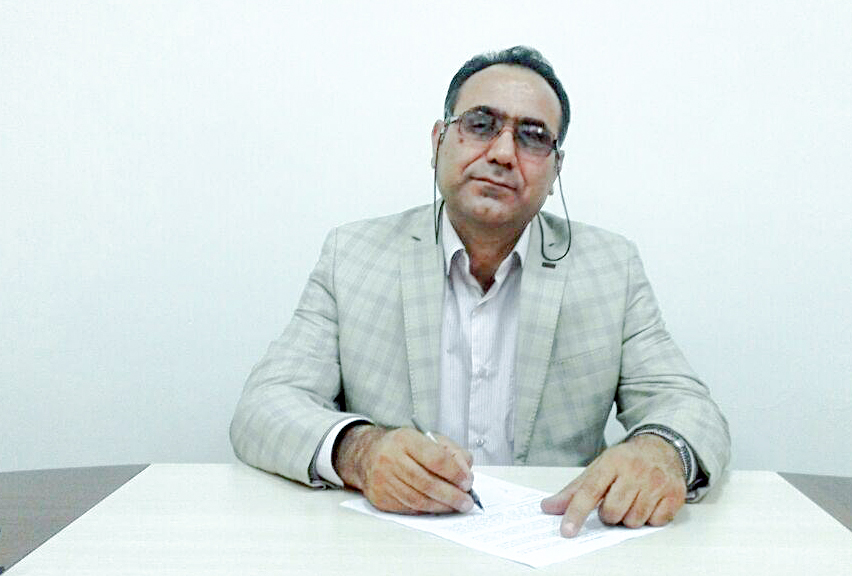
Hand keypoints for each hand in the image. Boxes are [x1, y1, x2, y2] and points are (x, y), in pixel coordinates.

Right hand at [333, 424, 474, 513]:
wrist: (368, 455)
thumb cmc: (404, 447)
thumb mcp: (428, 438)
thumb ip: (452, 451)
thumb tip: (466, 473)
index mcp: (405, 440)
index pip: (436, 458)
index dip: (455, 473)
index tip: (468, 482)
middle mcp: (391, 459)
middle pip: (427, 483)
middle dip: (452, 495)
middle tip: (467, 501)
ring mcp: (383, 480)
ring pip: (418, 499)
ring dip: (442, 506)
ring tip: (457, 506)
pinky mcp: (380, 497)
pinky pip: (409, 507)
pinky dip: (427, 509)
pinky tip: (438, 507)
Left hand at [540, 435, 686, 536]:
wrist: (661, 449)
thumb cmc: (625, 461)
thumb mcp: (598, 469)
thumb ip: (573, 491)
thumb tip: (548, 507)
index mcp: (612, 461)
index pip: (590, 491)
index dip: (576, 512)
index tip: (567, 530)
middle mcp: (635, 470)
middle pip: (612, 512)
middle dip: (609, 514)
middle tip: (614, 502)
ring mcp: (657, 482)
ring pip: (633, 521)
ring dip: (629, 517)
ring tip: (632, 500)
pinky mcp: (675, 494)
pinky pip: (655, 522)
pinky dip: (649, 518)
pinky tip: (649, 502)